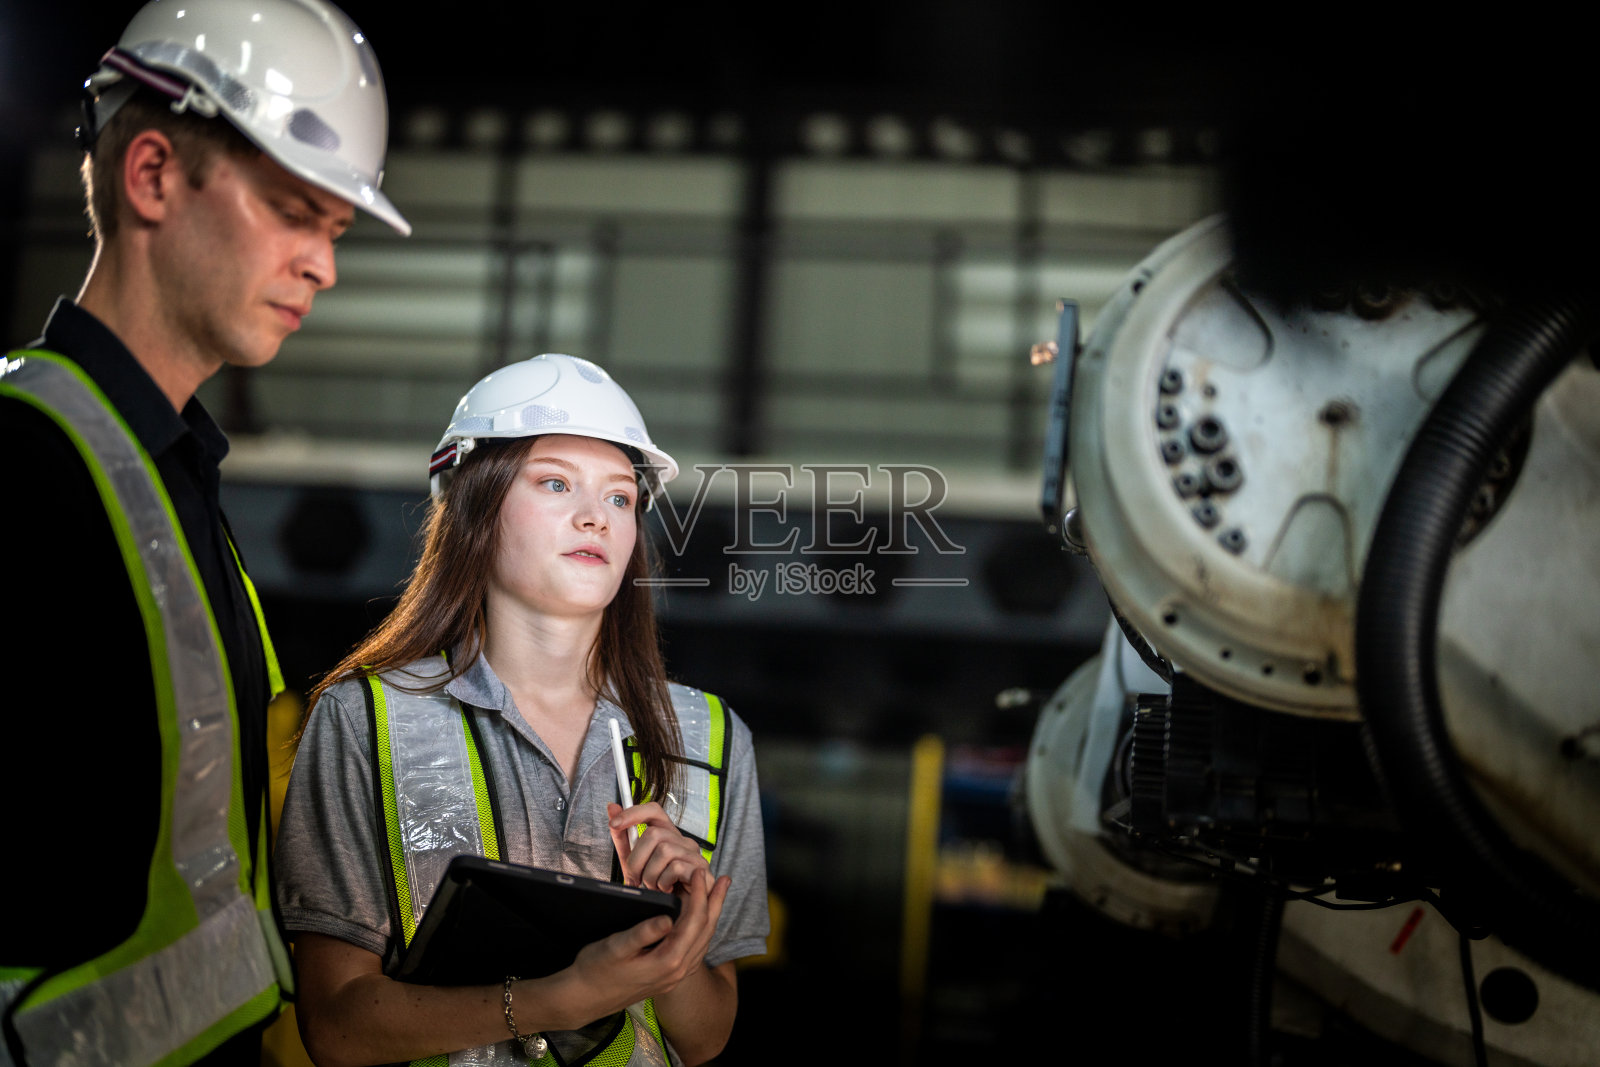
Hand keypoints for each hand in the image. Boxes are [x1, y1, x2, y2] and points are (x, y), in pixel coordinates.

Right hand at [551, 866, 731, 1027]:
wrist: (584, 999)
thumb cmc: (596, 970)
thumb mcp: (616, 947)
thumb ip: (643, 933)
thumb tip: (668, 918)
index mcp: (667, 962)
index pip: (694, 922)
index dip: (700, 894)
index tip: (701, 872)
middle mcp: (678, 972)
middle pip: (706, 932)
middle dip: (716, 903)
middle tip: (725, 879)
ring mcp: (675, 976)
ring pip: (703, 941)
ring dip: (712, 915)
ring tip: (717, 894)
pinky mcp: (669, 976)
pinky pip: (695, 949)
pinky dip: (701, 929)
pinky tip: (699, 918)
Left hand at [607, 800, 709, 892]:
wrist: (672, 915)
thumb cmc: (655, 887)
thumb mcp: (634, 861)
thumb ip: (623, 836)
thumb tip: (612, 807)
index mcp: (667, 834)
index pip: (654, 810)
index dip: (634, 813)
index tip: (613, 824)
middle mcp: (682, 840)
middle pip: (654, 834)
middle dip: (636, 860)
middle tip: (635, 878)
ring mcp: (694, 854)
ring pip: (664, 851)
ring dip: (650, 875)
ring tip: (653, 887)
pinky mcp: (700, 870)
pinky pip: (676, 868)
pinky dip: (664, 883)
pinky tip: (666, 890)